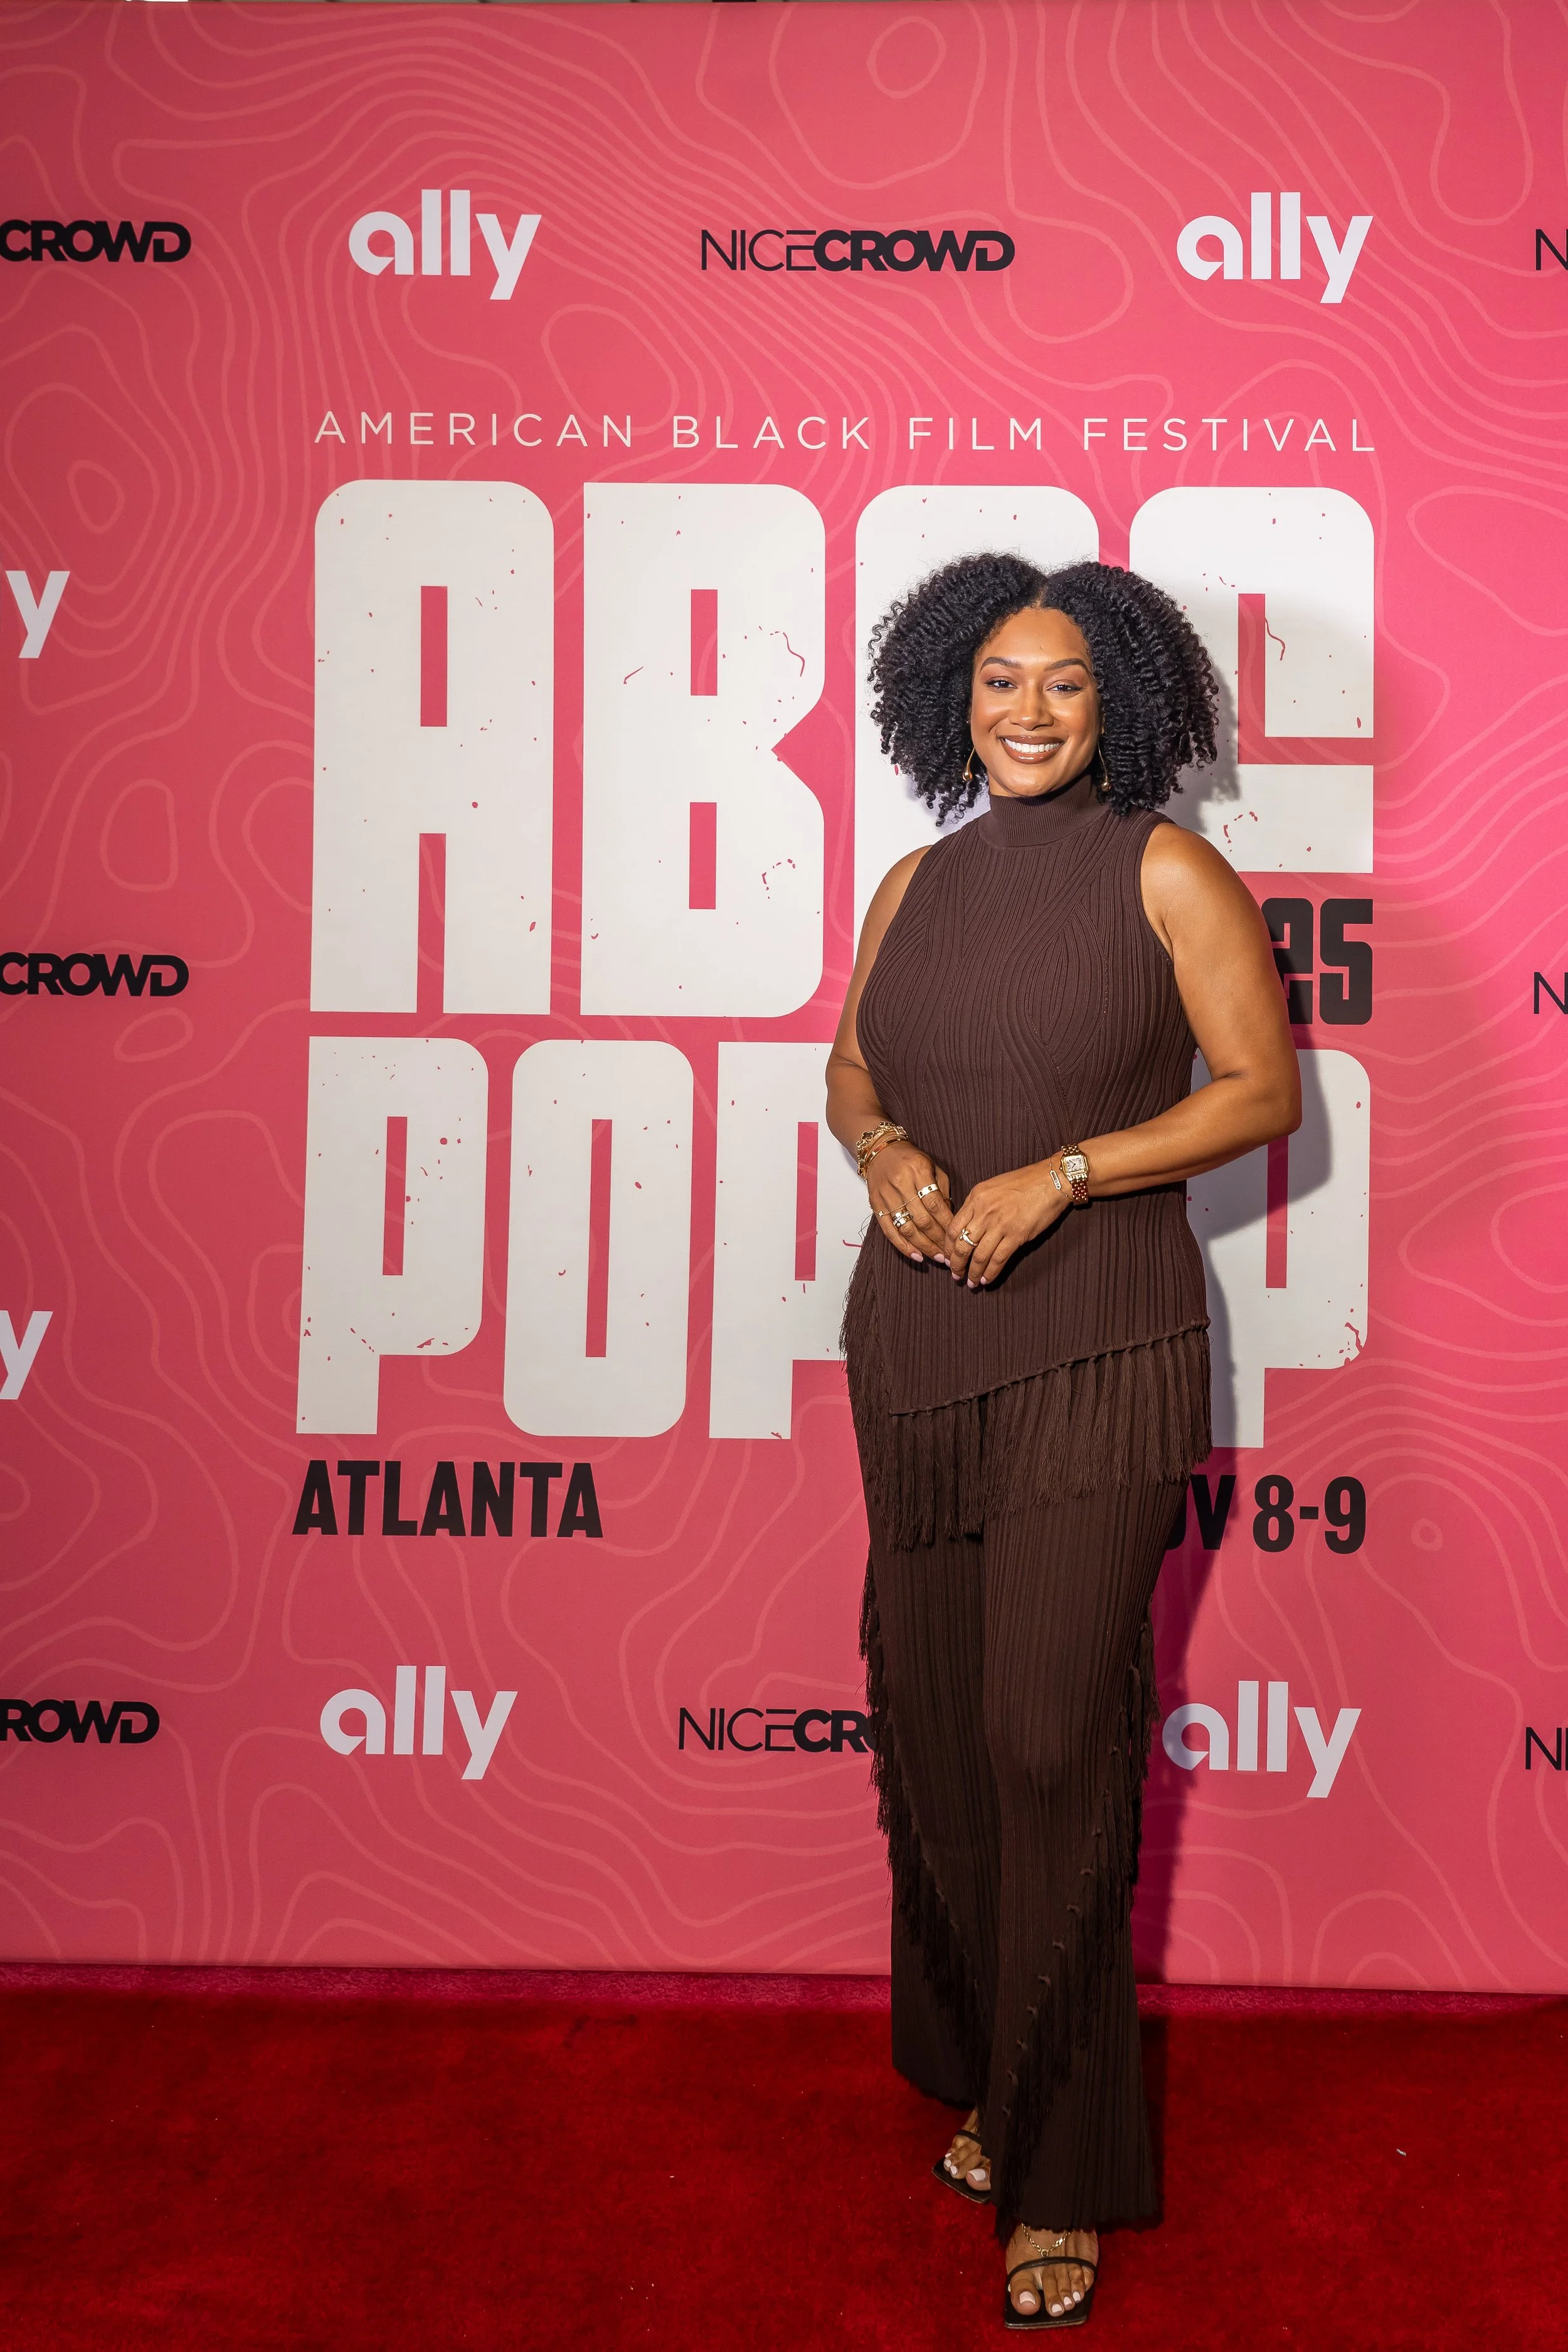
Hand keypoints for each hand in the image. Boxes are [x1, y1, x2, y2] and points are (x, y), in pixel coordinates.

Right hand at [866, 1141, 952, 1264]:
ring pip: (906, 1228)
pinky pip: (889, 1230)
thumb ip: (942, 1192)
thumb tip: (950, 1219)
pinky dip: (903, 1246)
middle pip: (921, 1219)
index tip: (957, 1237)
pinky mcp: (875, 1205)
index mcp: (918, 1171)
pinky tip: (916, 1255)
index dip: (947, 1223)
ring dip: (924, 1246)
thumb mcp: (933, 1167)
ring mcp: (885, 1196)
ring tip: (938, 1257)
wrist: (880, 1150)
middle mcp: (900, 1184)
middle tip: (951, 1253)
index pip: (935, 1204)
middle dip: (938, 1239)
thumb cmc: (911, 1160)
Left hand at [945, 1159, 1068, 1286]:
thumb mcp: (992, 1186)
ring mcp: (1000, 1224)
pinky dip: (990, 1272)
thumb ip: (978, 1205)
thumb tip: (968, 1225)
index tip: (948, 1257)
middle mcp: (984, 1211)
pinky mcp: (1016, 1235)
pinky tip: (986, 1279)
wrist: (1052, 1181)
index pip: (953, 1228)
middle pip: (962, 1244)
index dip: (948, 1247)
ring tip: (971, 1282)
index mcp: (976, 1198)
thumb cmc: (1024, 1182)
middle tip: (955, 1274)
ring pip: (979, 1255)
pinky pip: (998, 1259)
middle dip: (957, 1264)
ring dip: (973, 1272)